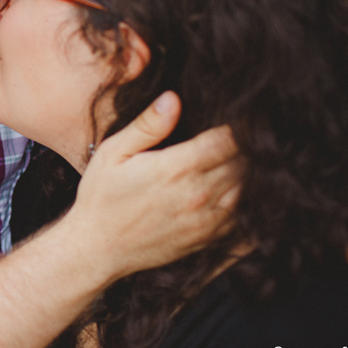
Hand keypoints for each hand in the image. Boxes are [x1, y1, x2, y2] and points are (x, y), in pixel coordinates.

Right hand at [68, 91, 241, 280]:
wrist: (97, 249)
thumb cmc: (101, 198)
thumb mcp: (113, 153)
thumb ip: (147, 126)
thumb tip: (172, 98)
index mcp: (176, 168)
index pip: (228, 139)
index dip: (237, 124)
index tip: (234, 115)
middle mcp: (197, 194)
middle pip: (244, 162)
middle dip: (245, 146)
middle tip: (240, 134)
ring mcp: (206, 220)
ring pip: (250, 188)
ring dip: (248, 172)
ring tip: (236, 158)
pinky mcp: (208, 239)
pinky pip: (244, 216)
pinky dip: (248, 201)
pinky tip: (235, 189)